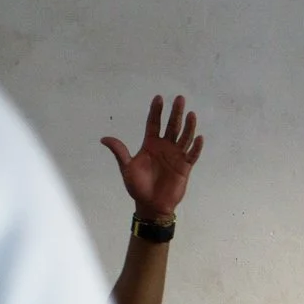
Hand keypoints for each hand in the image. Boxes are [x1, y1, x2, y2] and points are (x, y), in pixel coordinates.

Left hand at [101, 94, 203, 221]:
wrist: (151, 205)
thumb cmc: (138, 187)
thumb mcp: (126, 168)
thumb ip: (120, 152)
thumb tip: (104, 138)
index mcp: (150, 144)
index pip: (154, 123)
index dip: (156, 111)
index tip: (158, 98)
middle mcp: (164, 147)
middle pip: (171, 126)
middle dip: (175, 112)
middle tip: (179, 98)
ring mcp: (176, 156)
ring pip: (184, 137)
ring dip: (188, 126)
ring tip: (191, 114)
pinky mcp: (185, 167)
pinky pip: (192, 155)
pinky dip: (196, 147)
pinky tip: (199, 138)